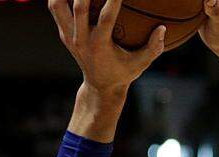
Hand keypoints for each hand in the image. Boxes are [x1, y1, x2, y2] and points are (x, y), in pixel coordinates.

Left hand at [48, 0, 165, 94]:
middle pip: (78, 8)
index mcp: (100, 47)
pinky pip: (56, 9)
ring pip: (58, 6)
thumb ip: (153, 48)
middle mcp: (81, 40)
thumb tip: (162, 28)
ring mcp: (69, 36)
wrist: (100, 86)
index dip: (113, 1)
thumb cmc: (123, 73)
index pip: (106, 18)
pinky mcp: (63, 33)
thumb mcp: (141, 64)